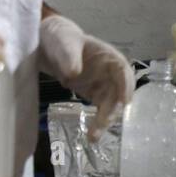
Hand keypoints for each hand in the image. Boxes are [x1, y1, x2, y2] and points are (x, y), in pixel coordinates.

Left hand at [38, 15, 132, 140]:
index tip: (125, 100)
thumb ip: (69, 57)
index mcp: (108, 56)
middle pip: (117, 92)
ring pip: (110, 104)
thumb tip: (74, 74)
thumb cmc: (60, 38)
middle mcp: (110, 73)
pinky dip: (98, 122)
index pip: (122, 70)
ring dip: (105, 120)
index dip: (126, 85)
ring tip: (93, 137)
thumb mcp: (63, 43)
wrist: (49, 45)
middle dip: (112, 109)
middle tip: (102, 124)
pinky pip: (100, 110)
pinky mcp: (94, 94)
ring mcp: (103, 84)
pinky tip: (91, 135)